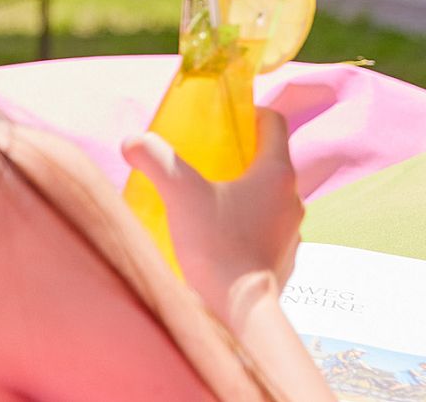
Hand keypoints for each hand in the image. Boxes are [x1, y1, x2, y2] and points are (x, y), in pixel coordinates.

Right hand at [121, 108, 304, 318]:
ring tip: (208, 203)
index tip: (223, 121)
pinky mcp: (285, 259)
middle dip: (238, 156)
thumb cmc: (215, 245)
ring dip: (243, 193)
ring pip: (269, 197)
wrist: (237, 311)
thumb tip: (132, 142)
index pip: (274, 123)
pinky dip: (246, 225)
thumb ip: (154, 158)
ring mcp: (292, 231)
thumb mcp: (179, 192)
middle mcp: (293, 199)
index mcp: (276, 173)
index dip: (249, 114)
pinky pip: (267, 229)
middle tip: (205, 162)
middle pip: (269, 161)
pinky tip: (218, 237)